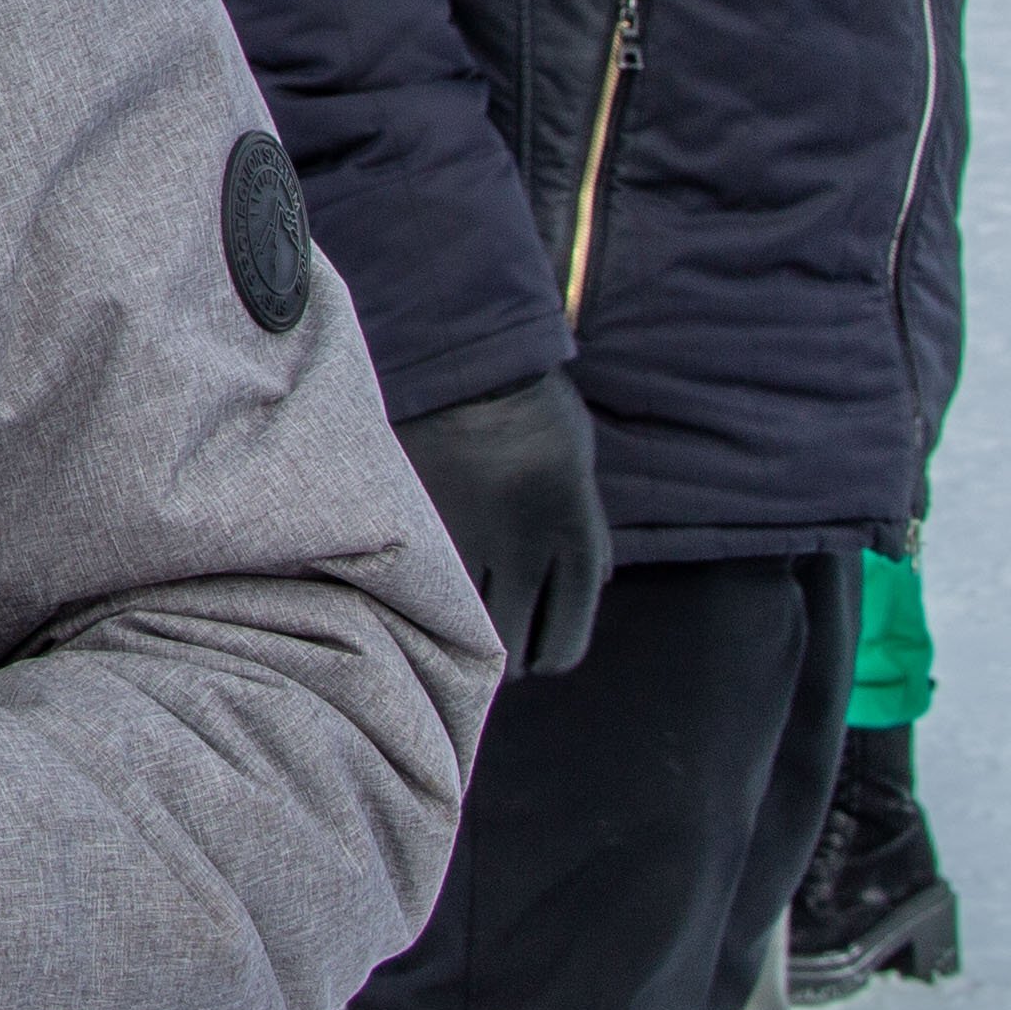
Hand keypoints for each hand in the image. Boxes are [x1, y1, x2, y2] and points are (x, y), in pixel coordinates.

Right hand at [398, 370, 610, 675]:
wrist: (467, 354)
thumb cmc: (534, 408)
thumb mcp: (581, 469)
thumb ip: (589, 533)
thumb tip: (596, 582)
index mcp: (573, 537)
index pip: (566, 642)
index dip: (551, 655)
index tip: (538, 652)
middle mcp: (524, 550)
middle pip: (513, 652)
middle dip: (505, 656)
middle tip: (490, 636)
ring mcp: (466, 539)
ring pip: (461, 627)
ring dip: (457, 631)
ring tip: (449, 618)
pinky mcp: (418, 522)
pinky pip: (418, 587)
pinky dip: (416, 597)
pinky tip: (414, 586)